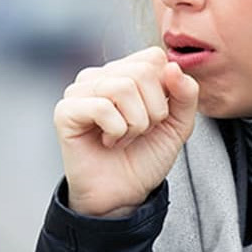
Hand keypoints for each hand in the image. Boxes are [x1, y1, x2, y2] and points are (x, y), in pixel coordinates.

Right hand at [53, 46, 199, 216]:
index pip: (153, 57)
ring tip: (124, 137)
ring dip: (135, 123)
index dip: (166, 89)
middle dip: (153, 110)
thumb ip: (186, 93)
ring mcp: (80, 91)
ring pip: (123, 88)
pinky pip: (102, 107)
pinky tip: (109, 141)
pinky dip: (116, 130)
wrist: (124, 194)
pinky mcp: (65, 111)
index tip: (157, 116)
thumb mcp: (178, 124)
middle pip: (142, 72)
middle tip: (141, 131)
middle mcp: (100, 76)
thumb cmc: (145, 156)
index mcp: (125, 72)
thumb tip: (173, 67)